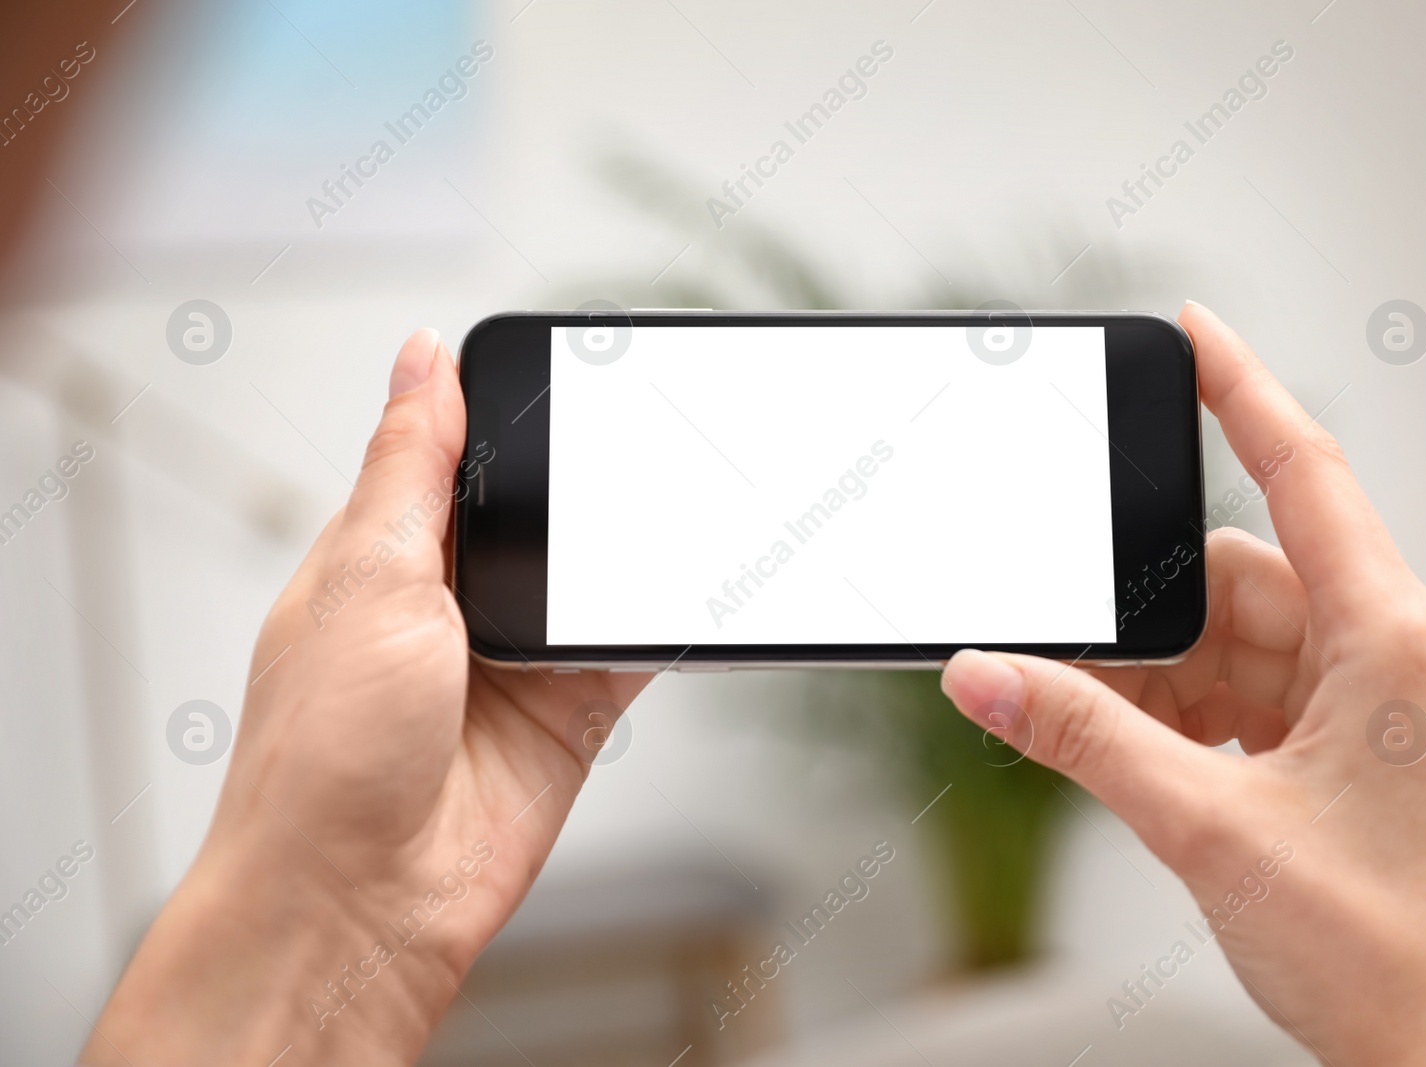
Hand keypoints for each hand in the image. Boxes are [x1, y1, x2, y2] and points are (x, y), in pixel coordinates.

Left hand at [83, 330, 648, 1065]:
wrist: (363, 901)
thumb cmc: (324, 754)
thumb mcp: (368, 575)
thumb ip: (412, 465)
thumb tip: (423, 358)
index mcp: (384, 549)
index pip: (457, 452)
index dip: (509, 413)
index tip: (571, 372)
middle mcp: (450, 599)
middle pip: (540, 510)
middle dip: (585, 484)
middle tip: (643, 444)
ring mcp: (513, 657)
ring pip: (593, 575)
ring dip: (627, 554)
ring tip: (676, 510)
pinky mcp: (569, 711)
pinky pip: (633, 647)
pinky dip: (663, 620)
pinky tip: (688, 590)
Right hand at [942, 303, 1425, 1065]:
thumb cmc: (1383, 951)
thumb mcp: (1205, 826)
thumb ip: (1081, 736)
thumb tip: (984, 672)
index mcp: (1388, 635)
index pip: (1305, 472)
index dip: (1242, 389)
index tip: (1191, 329)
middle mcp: (1384, 652)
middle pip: (1236, 578)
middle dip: (1144, 612)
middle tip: (1059, 638)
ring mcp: (1364, 703)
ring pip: (1228, 645)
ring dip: (1152, 679)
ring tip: (1088, 721)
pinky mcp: (1340, 749)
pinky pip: (1238, 697)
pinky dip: (1175, 716)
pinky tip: (1130, 750)